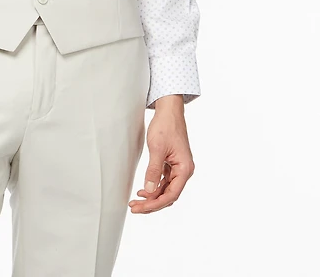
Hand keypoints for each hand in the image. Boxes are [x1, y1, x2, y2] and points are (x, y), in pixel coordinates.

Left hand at [128, 95, 194, 213]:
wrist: (169, 110)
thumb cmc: (166, 126)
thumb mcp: (157, 149)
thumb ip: (153, 170)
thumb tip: (149, 189)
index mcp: (185, 169)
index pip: (171, 194)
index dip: (155, 203)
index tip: (141, 207)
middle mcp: (184, 171)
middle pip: (169, 195)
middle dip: (152, 203)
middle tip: (134, 207)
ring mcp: (179, 168)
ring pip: (166, 189)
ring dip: (152, 196)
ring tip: (136, 201)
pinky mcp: (173, 164)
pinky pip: (164, 181)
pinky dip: (154, 187)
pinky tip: (144, 190)